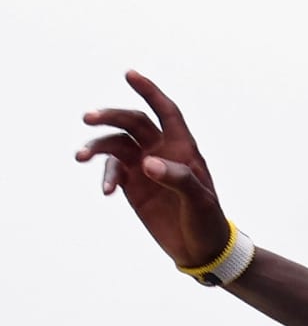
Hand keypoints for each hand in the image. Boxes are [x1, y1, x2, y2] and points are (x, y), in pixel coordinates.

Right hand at [75, 71, 230, 269]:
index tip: (129, 74)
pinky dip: (107, 177)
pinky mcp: (133, 185)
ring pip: (116, 143)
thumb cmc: (208, 222)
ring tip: (80, 155)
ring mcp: (144, 167)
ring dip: (96, 146)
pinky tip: (106, 191)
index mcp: (182, 149)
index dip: (149, 92)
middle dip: (110, 117)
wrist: (201, 251)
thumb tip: (146, 163)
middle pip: (131, 123)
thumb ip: (178, 178)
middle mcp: (160, 152)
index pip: (166, 112)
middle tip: (89, 118)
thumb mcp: (199, 201)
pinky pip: (113, 171)